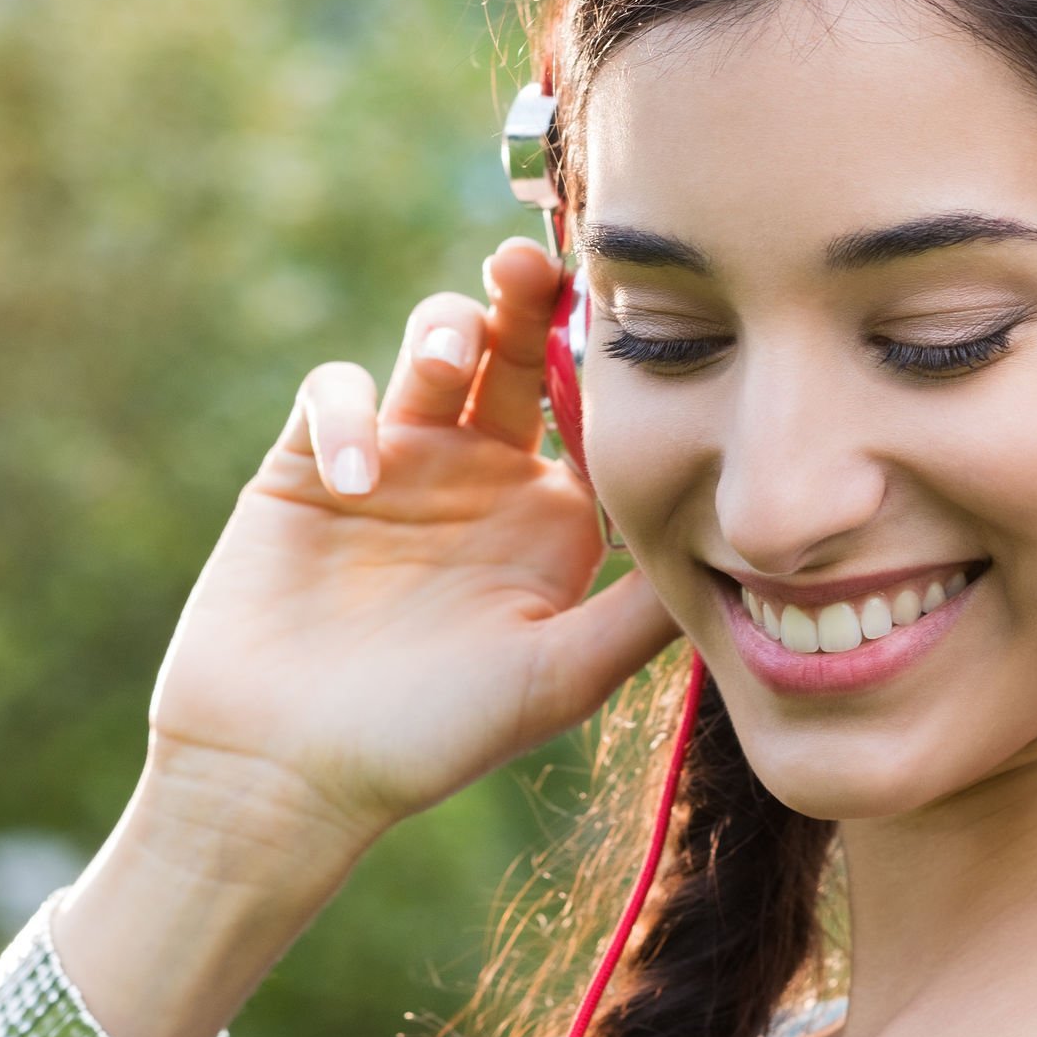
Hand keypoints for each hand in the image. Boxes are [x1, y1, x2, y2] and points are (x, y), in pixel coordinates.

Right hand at [143, 236, 680, 857]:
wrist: (288, 770)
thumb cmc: (430, 739)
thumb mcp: (559, 678)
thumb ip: (641, 615)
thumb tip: (747, 556)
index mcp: (549, 520)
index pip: (592, 410)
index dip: (607, 359)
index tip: (625, 326)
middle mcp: (480, 479)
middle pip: (516, 351)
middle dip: (529, 298)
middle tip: (534, 266)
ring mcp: (397, 464)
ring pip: (435, 346)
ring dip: (446, 330)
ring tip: (447, 364)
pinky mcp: (309, 463)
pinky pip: (335, 392)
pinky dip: (347, 414)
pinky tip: (355, 479)